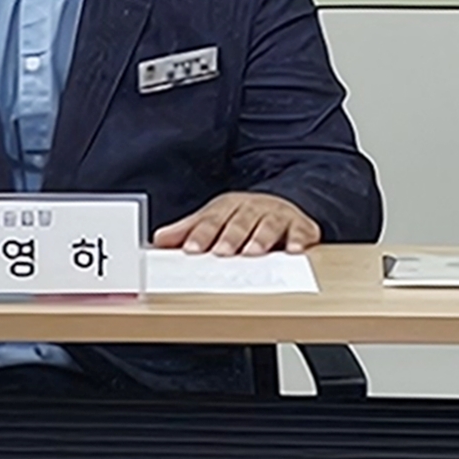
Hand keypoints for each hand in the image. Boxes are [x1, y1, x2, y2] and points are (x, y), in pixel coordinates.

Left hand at [154, 191, 320, 257]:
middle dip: (230, 237)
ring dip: (260, 239)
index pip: (212, 221)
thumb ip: (187, 231)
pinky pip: (300, 232)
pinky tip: (293, 252)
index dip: (201, 235)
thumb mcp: (214, 220)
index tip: (191, 249)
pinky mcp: (301, 226)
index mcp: (228, 207)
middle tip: (221, 253)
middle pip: (239, 222)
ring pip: (268, 225)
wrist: (282, 205)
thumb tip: (157, 240)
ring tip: (252, 253)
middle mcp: (252, 209)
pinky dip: (298, 241)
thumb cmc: (242, 217)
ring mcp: (277, 216)